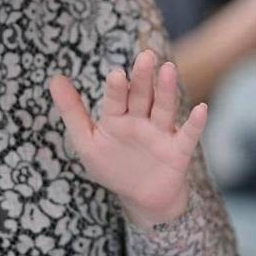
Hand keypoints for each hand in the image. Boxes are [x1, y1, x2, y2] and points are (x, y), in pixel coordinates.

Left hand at [49, 50, 208, 229]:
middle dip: (143, 78)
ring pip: (163, 108)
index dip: (116, 88)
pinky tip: (201, 109)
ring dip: (167, 90)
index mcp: (117, 116)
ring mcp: (160, 133)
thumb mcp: (87, 142)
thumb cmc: (112, 167)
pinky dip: (195, 123)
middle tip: (145, 56)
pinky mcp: (178, 151)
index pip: (116, 99)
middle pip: (142, 96)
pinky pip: (188, 135)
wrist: (142, 199)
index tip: (116, 74)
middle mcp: (140, 119)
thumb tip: (54, 78)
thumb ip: (72, 111)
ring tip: (168, 69)